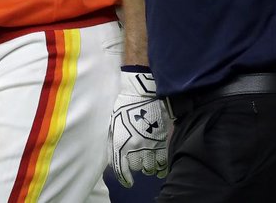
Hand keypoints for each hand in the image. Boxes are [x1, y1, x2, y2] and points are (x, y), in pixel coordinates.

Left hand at [109, 67, 168, 186]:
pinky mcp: (162, 141)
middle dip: (137, 165)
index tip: (128, 182)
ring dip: (149, 167)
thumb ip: (112, 145)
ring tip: (149, 163)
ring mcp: (150, 145)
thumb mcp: (113, 126)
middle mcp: (134, 148)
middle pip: (137, 168)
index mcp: (119, 144)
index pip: (121, 170)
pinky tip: (160, 166)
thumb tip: (113, 161)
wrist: (144, 94)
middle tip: (138, 160)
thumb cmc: (125, 108)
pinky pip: (163, 162)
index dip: (125, 178)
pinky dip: (161, 167)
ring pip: (150, 167)